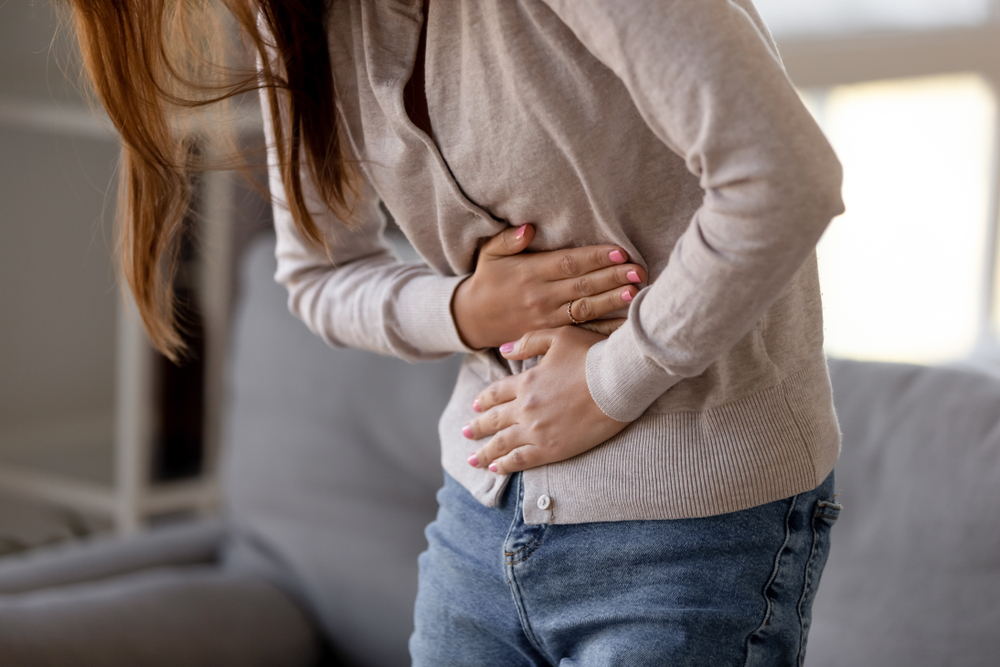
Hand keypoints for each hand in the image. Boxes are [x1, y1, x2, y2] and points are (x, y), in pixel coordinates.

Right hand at [451, 224, 643, 348]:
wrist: (473, 320)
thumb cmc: (488, 280)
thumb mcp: (490, 254)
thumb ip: (509, 239)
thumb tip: (529, 228)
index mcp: (530, 272)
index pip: (568, 263)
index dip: (595, 257)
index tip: (619, 251)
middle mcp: (541, 296)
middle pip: (582, 286)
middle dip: (612, 277)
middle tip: (638, 270)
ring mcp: (546, 317)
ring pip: (584, 309)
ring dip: (611, 301)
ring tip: (635, 292)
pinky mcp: (550, 333)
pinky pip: (579, 330)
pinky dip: (602, 329)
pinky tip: (623, 324)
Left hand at [463, 326, 630, 473]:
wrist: (618, 381)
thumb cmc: (593, 355)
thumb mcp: (558, 337)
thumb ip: (528, 343)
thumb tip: (504, 350)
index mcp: (526, 382)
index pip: (496, 393)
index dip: (484, 401)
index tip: (475, 407)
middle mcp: (525, 407)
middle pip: (494, 420)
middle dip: (477, 427)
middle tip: (466, 432)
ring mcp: (536, 430)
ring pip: (502, 443)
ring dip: (485, 452)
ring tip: (473, 459)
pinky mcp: (552, 449)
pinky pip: (521, 459)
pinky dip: (506, 464)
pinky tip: (496, 469)